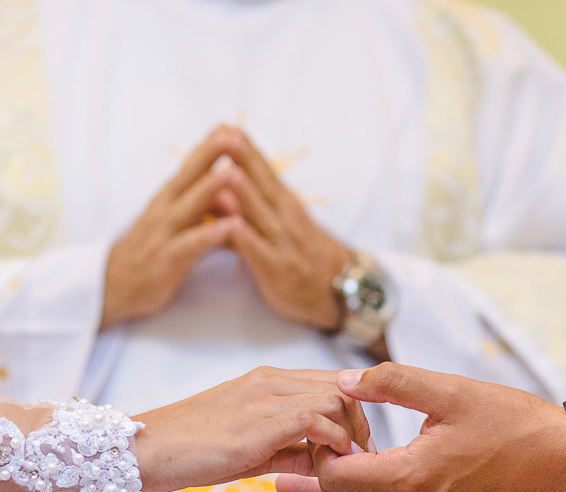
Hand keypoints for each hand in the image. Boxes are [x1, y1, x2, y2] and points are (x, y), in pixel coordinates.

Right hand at [102, 127, 240, 328]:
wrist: (112, 287)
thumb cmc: (148, 253)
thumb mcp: (170, 221)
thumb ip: (195, 203)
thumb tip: (223, 185)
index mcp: (167, 199)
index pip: (189, 166)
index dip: (208, 146)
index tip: (230, 125)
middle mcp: (164, 210)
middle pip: (188, 176)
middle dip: (210, 154)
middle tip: (233, 134)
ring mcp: (164, 234)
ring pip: (189, 206)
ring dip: (210, 188)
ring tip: (233, 173)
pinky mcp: (167, 260)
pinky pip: (191, 245)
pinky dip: (210, 235)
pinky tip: (231, 228)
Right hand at [132, 367, 370, 491]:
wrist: (144, 450)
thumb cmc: (188, 453)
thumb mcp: (248, 449)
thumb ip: (288, 448)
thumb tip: (323, 459)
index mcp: (266, 381)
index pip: (331, 382)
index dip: (355, 413)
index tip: (359, 447)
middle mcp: (270, 380)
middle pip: (343, 386)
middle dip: (361, 423)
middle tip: (361, 459)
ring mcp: (264, 396)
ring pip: (336, 397)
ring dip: (351, 433)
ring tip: (347, 467)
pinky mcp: (259, 420)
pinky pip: (317, 419)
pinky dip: (333, 443)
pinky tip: (329, 469)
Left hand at [219, 129, 350, 330]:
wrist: (340, 291)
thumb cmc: (306, 255)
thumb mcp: (283, 224)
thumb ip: (256, 206)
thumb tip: (225, 186)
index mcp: (285, 204)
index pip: (264, 171)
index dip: (247, 149)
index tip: (226, 126)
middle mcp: (285, 217)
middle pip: (263, 184)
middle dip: (244, 159)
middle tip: (226, 133)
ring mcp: (282, 242)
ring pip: (261, 214)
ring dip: (244, 193)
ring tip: (227, 170)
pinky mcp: (277, 269)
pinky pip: (259, 251)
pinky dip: (245, 237)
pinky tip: (231, 226)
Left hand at [312, 363, 565, 491]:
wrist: (561, 459)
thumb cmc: (511, 422)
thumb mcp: (450, 390)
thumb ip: (392, 382)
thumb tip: (343, 380)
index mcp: (410, 478)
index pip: (333, 478)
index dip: (322, 447)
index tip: (336, 418)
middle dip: (326, 467)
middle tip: (340, 430)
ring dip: (345, 484)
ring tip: (357, 444)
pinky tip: (379, 460)